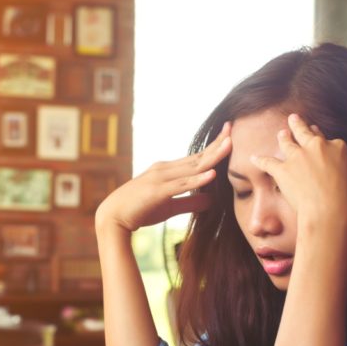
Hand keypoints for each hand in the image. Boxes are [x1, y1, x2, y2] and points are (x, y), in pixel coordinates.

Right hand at [95, 124, 231, 232]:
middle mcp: (165, 169)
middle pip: (197, 157)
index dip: (214, 148)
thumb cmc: (139, 210)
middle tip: (233, 129)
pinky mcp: (158, 192)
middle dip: (217, 144)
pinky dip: (197, 179)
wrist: (113, 217)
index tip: (229, 136)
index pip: (196, 158)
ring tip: (230, 145)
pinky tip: (211, 174)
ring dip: (212, 156)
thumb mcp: (170, 207)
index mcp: (168, 170)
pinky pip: (181, 185)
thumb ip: (190, 202)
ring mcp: (161, 178)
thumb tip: (211, 200)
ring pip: (192, 167)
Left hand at [250, 114, 346, 239]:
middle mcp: (317, 147)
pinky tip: (254, 158)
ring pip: (287, 141)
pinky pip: (268, 162)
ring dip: (283, 137)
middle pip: (305, 132)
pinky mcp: (283, 169)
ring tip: (280, 134)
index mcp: (337, 148)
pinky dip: (260, 160)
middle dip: (298, 124)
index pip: (326, 139)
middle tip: (293, 118)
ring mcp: (298, 156)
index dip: (320, 138)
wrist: (330, 210)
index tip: (316, 137)